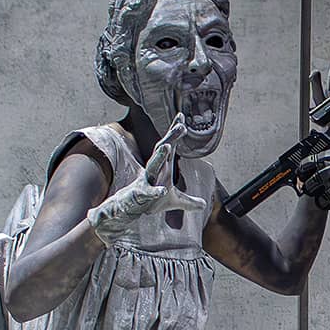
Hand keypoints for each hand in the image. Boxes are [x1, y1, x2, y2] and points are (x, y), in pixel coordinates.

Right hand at [86, 117, 208, 241]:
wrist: (126, 212)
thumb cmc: (149, 202)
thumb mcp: (173, 202)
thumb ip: (189, 202)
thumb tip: (204, 204)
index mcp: (161, 169)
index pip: (169, 148)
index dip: (175, 134)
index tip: (181, 117)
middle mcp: (152, 172)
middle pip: (162, 152)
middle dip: (171, 138)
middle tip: (181, 126)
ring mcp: (144, 182)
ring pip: (152, 166)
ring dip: (159, 156)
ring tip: (166, 146)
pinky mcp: (138, 195)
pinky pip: (147, 192)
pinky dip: (154, 191)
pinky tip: (162, 190)